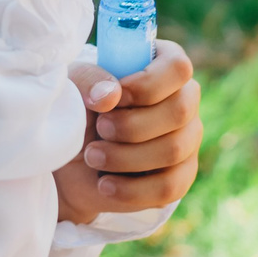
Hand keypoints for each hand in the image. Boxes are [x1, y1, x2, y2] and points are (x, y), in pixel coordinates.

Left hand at [53, 41, 200, 225]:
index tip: (115, 98)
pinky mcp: (181, 176)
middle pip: (179, 111)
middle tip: (100, 128)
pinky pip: (170, 188)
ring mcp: (188, 139)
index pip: (177, 67)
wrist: (69, 160)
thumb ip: (88, 79)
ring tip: (93, 156)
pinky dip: (132, 190)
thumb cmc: (78, 108)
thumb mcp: (72, 85)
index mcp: (163, 66)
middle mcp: (184, 100)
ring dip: (125, 157)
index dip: (147, 84)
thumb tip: (111, 96)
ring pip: (173, 150)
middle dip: (131, 125)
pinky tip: (106, 185)